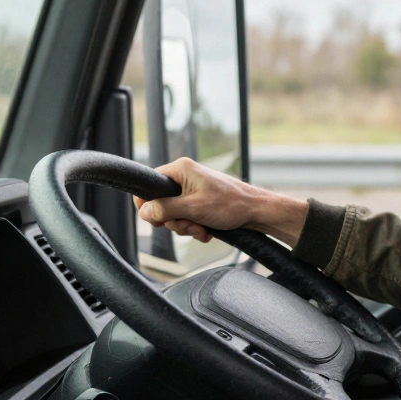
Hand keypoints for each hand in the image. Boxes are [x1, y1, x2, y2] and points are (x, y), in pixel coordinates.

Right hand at [133, 158, 308, 246]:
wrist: (257, 212)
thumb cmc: (230, 204)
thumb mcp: (193, 208)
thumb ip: (165, 209)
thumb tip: (143, 212)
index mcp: (181, 169)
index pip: (150, 183)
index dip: (149, 204)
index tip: (158, 220)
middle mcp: (185, 177)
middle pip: (161, 203)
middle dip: (174, 220)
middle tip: (189, 224)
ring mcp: (193, 190)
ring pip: (174, 214)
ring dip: (186, 226)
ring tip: (202, 227)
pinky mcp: (200, 202)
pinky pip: (187, 217)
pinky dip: (195, 227)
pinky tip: (207, 230)